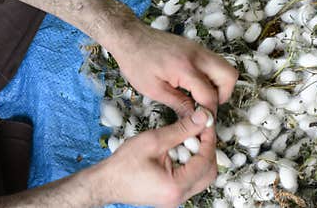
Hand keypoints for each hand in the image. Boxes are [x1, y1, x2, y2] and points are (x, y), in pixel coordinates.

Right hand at [92, 108, 216, 206]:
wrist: (106, 182)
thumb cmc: (124, 163)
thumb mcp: (153, 140)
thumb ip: (182, 129)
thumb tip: (203, 118)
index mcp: (176, 186)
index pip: (206, 161)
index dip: (209, 139)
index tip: (206, 122)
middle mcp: (179, 197)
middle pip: (209, 172)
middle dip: (207, 149)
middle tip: (200, 130)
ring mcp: (176, 199)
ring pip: (202, 177)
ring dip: (200, 156)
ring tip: (188, 139)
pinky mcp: (172, 196)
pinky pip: (191, 180)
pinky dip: (191, 164)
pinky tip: (180, 151)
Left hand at [106, 22, 237, 114]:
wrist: (130, 37)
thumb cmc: (136, 63)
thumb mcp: (154, 89)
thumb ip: (179, 104)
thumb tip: (195, 119)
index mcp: (185, 68)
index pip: (209, 95)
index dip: (209, 113)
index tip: (204, 124)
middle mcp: (198, 56)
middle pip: (230, 76)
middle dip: (223, 95)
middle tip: (207, 106)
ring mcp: (199, 49)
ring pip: (226, 68)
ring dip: (220, 86)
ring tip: (201, 97)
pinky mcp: (196, 48)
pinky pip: (214, 64)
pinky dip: (212, 77)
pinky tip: (195, 86)